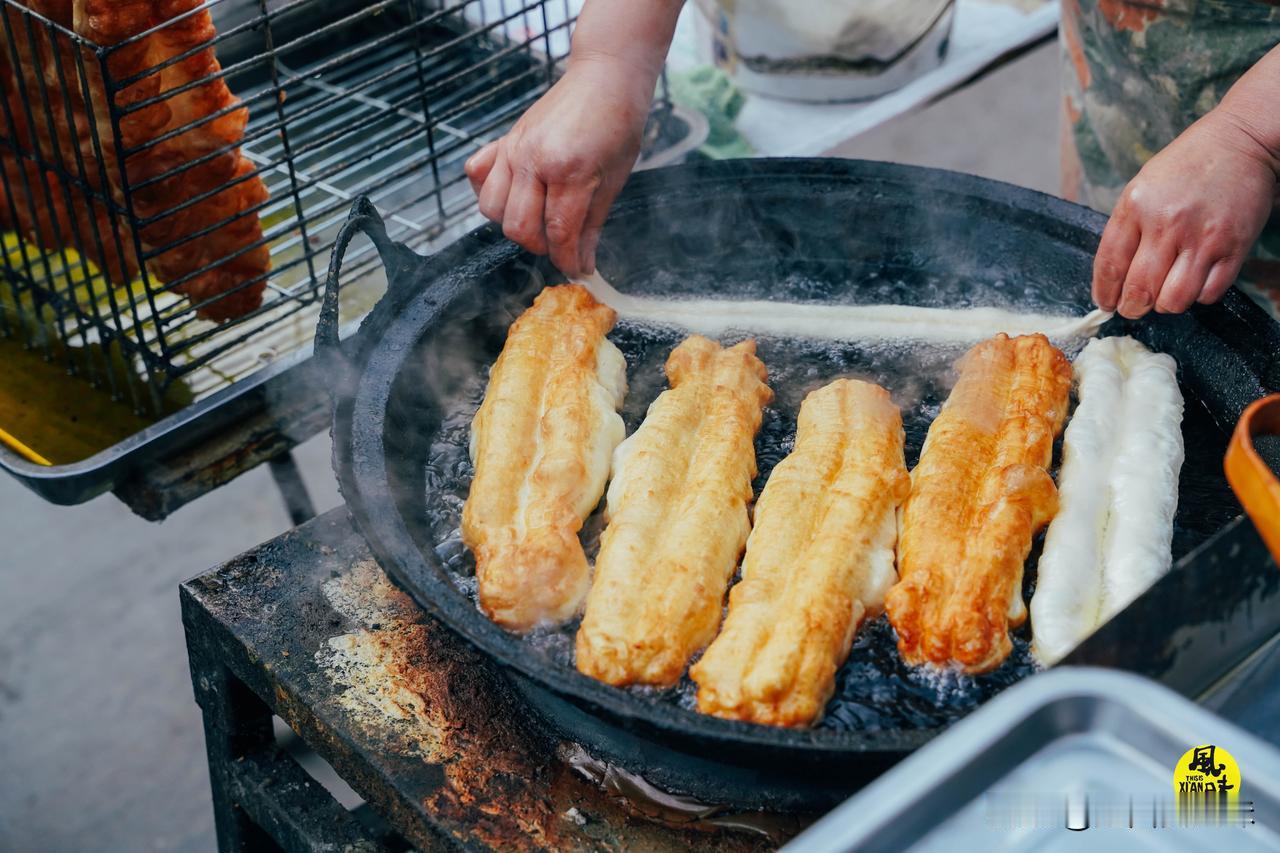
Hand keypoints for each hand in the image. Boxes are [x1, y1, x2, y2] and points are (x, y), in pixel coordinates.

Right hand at [464, 56, 652, 275]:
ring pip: (491, 207)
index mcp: (569, 170)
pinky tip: (515, 193)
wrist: (605, 76)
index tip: (575, 270)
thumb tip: (583, 263)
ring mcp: (514, 148)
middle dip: (539, 246)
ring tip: (539, 219)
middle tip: (560, 243)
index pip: (558, 232)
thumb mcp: (615, 179)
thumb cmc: (618, 124)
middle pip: (518, 226)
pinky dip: (490, 190)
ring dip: (513, 223)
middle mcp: (533, 160)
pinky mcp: (505, 139)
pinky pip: (477, 174)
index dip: (566, 259)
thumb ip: (593, 223)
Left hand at [1092, 109, 1277, 317]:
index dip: (1104, 293)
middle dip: (1132, 308)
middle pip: (1140, 290)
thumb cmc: (1185, 166)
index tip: (1105, 303)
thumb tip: (1114, 276)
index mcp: (1136, 207)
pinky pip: (1209, 293)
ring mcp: (1203, 238)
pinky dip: (1198, 296)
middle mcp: (1167, 224)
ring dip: (1166, 305)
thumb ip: (1127, 229)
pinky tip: (1195, 281)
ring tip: (1165, 294)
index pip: (1110, 265)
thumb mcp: (1141, 188)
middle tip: (1133, 308)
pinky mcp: (1234, 247)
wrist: (1240, 141)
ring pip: (1174, 300)